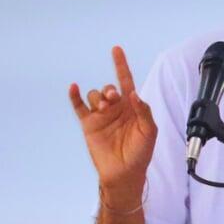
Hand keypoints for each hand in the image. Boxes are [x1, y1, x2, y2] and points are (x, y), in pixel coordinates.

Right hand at [69, 46, 156, 202]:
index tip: (116, 49)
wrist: (124, 173)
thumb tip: (133, 93)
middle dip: (109, 90)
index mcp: (131, 107)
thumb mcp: (149, 131)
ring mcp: (100, 116)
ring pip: (94, 96)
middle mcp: (115, 109)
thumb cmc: (140, 153)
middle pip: (108, 88)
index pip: (125, 81)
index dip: (121, 65)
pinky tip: (74, 88)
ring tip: (103, 107)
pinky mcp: (88, 125)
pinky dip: (75, 96)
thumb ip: (143, 111)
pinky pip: (79, 107)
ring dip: (97, 97)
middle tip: (112, 99)